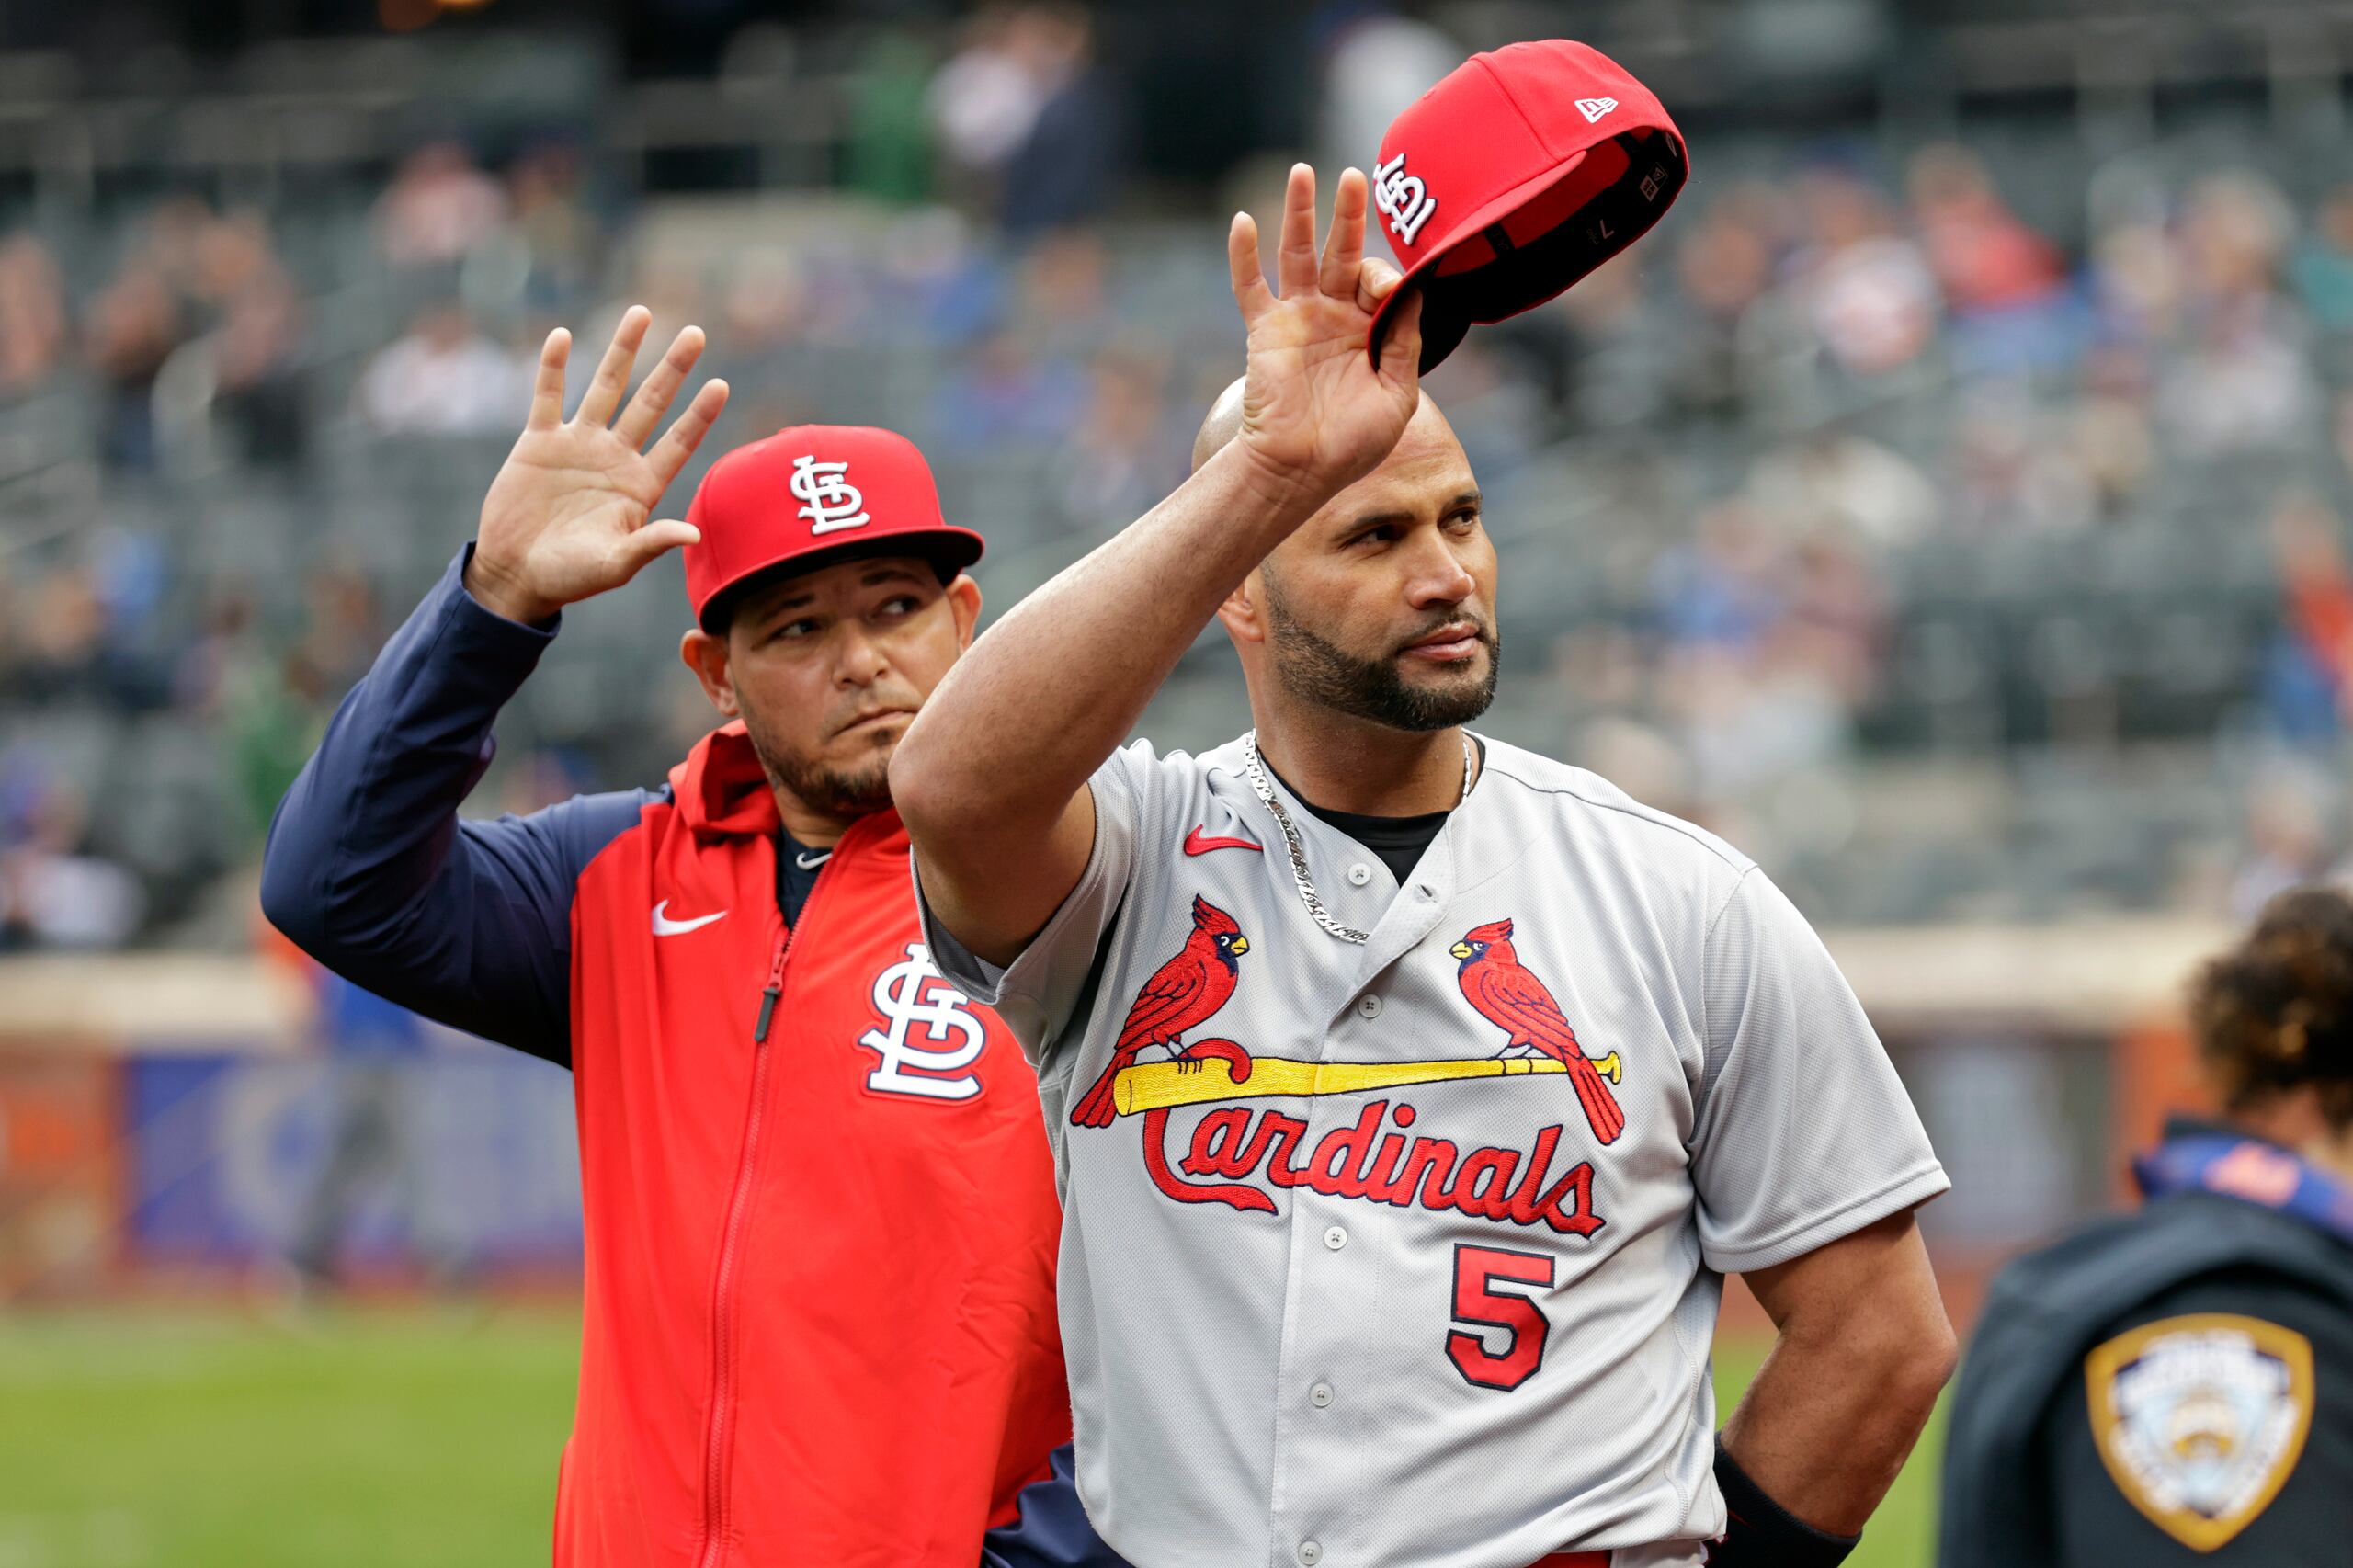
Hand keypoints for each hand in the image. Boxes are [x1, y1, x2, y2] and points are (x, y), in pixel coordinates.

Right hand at [466, 307, 729, 624]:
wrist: (517, 575)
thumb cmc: (571, 578)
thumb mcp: (615, 565)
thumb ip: (651, 544)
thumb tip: (695, 533)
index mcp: (641, 485)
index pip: (679, 442)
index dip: (700, 414)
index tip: (721, 385)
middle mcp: (615, 457)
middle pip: (651, 403)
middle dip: (673, 368)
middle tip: (697, 333)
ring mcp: (578, 445)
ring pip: (605, 387)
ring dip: (622, 351)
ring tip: (641, 313)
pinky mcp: (539, 442)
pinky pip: (548, 396)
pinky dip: (553, 367)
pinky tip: (563, 336)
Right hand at [1225, 164, 1423, 510]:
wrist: (1302, 470)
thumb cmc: (1353, 443)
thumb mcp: (1398, 395)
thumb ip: (1405, 342)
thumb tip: (1410, 292)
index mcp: (1368, 331)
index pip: (1379, 282)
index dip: (1386, 278)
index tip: (1385, 292)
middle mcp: (1333, 317)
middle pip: (1340, 253)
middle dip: (1347, 215)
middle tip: (1354, 176)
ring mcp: (1298, 319)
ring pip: (1298, 254)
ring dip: (1299, 213)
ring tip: (1302, 171)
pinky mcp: (1265, 330)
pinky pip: (1250, 286)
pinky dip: (1243, 255)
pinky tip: (1242, 221)